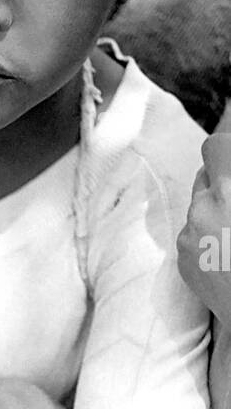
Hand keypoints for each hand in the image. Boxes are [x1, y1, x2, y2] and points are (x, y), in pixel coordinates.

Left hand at [177, 127, 230, 323]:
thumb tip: (227, 165)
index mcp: (230, 193)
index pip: (217, 146)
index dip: (226, 146)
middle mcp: (203, 211)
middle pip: (205, 175)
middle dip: (223, 180)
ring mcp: (189, 238)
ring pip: (198, 207)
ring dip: (215, 209)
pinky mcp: (183, 262)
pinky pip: (192, 235)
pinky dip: (207, 236)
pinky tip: (228, 253)